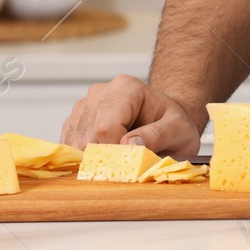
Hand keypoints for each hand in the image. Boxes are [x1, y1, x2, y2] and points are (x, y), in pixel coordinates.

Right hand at [62, 74, 203, 156]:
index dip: (115, 151)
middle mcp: (100, 92)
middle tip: (128, 161)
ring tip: (121, 152)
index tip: (130, 161)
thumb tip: (130, 144)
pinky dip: (86, 157)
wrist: (163, 119)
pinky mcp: (74, 122)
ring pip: (75, 144)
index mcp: (126, 88)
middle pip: (87, 137)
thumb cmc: (172, 123)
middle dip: (105, 157)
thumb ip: (158, 135)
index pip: (106, 127)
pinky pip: (69, 147)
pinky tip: (108, 152)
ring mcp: (84, 106)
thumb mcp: (179, 129)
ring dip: (95, 157)